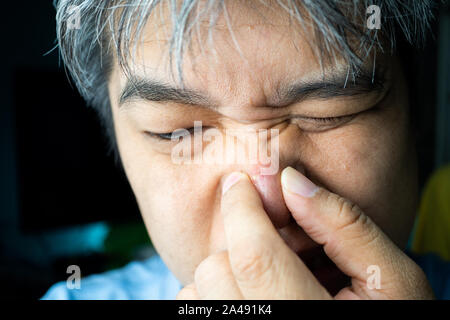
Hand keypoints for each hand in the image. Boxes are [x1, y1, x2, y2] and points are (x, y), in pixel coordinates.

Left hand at [176, 167, 433, 299]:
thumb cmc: (392, 319)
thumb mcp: (392, 278)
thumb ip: (345, 225)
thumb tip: (292, 181)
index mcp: (307, 314)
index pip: (254, 255)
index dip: (242, 207)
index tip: (241, 183)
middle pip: (218, 271)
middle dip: (240, 243)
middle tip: (273, 244)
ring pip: (200, 289)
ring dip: (225, 269)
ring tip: (267, 275)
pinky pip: (198, 306)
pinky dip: (217, 291)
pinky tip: (256, 293)